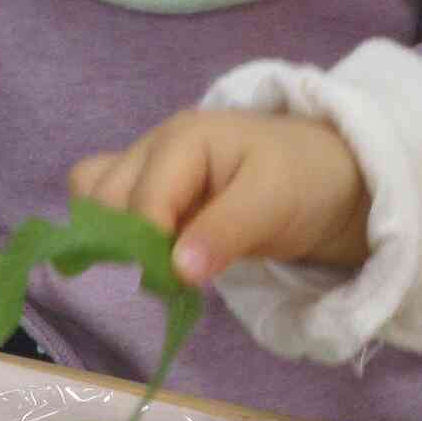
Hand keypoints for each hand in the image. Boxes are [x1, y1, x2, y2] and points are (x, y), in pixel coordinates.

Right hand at [69, 112, 372, 284]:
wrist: (328, 177)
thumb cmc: (303, 180)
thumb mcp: (273, 203)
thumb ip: (225, 232)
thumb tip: (176, 270)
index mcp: (183, 139)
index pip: (139, 202)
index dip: (152, 247)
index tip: (179, 281)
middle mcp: (154, 147)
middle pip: (100, 196)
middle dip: (126, 240)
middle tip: (170, 270)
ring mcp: (146, 167)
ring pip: (92, 199)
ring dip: (114, 236)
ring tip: (158, 259)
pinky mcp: (149, 191)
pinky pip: (105, 206)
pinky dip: (114, 232)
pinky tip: (148, 251)